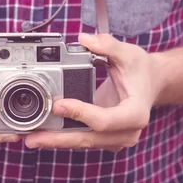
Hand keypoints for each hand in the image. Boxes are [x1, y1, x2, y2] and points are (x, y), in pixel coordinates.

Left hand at [25, 33, 161, 151]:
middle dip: (59, 138)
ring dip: (56, 141)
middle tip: (33, 137)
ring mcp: (116, 138)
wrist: (151, 83)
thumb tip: (84, 40)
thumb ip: (107, 45)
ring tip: (31, 138)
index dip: (81, 114)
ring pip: (83, 142)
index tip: (58, 105)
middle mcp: (127, 132)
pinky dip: (62, 138)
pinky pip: (82, 139)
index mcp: (136, 113)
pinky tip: (43, 135)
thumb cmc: (141, 69)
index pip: (105, 120)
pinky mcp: (105, 139)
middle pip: (89, 138)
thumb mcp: (128, 53)